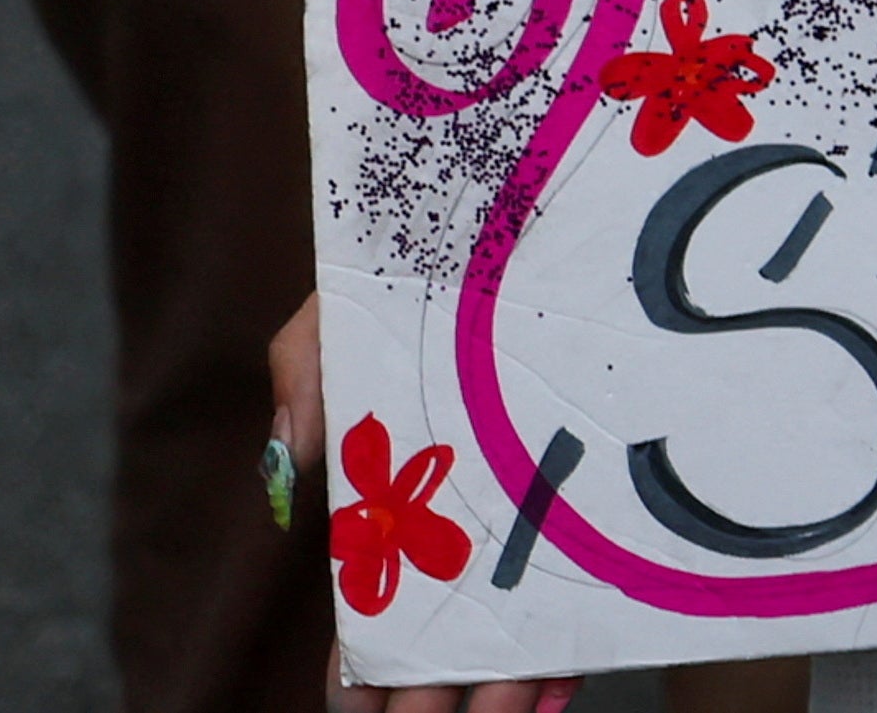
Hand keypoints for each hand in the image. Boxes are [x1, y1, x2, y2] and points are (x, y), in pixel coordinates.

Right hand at [270, 298, 583, 712]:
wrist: (517, 212)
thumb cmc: (414, 262)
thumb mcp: (344, 306)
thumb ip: (304, 369)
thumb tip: (285, 463)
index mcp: (395, 489)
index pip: (370, 595)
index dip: (360, 656)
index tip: (354, 703)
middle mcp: (462, 512)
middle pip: (442, 623)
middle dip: (433, 687)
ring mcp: (529, 508)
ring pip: (512, 621)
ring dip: (502, 685)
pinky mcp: (591, 496)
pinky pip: (585, 585)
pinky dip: (568, 646)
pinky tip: (553, 691)